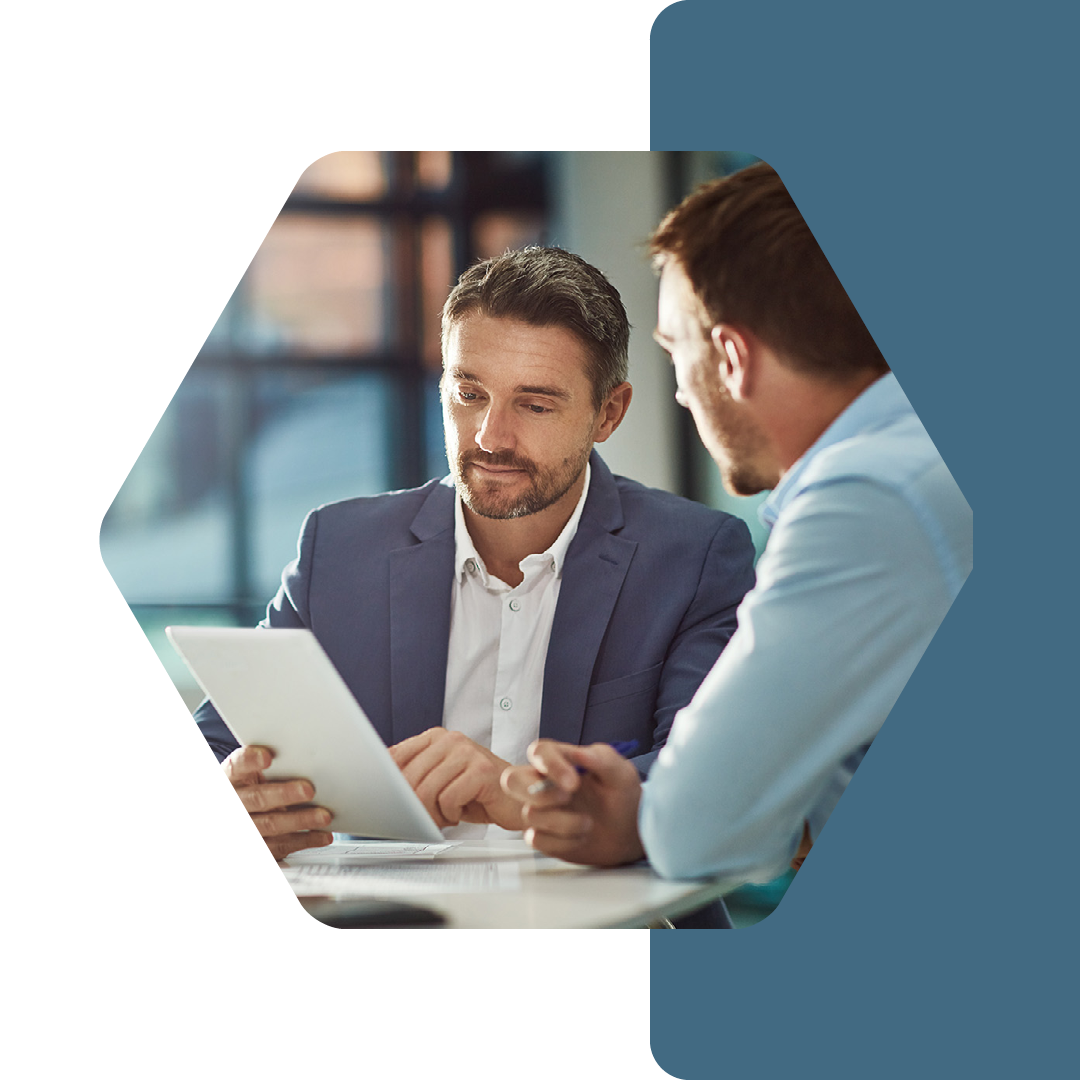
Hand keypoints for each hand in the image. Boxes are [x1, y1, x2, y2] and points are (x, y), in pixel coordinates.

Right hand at [222, 745, 333, 856]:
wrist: (243, 819)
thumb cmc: (258, 787)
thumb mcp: (258, 774)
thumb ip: (277, 765)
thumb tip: (306, 754)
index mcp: (234, 779)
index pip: (237, 767)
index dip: (250, 761)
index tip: (267, 757)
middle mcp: (236, 804)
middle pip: (256, 799)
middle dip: (283, 794)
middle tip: (308, 790)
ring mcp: (246, 828)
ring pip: (270, 825)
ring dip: (300, 820)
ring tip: (323, 816)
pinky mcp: (260, 848)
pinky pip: (282, 845)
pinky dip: (306, 841)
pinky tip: (323, 835)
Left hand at [388, 728, 523, 830]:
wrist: (518, 798)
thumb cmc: (477, 793)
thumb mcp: (440, 781)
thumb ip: (415, 776)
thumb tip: (379, 788)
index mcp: (436, 737)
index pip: (395, 756)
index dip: (387, 784)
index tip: (388, 802)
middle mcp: (451, 739)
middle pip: (409, 777)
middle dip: (412, 806)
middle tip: (425, 818)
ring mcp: (468, 752)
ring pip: (427, 790)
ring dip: (433, 813)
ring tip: (446, 816)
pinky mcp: (481, 770)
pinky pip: (448, 799)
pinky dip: (452, 814)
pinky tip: (462, 813)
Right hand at [500, 740, 645, 866]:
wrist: (630, 833)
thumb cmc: (623, 796)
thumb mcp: (621, 773)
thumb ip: (603, 759)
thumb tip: (580, 752)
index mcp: (561, 760)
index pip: (539, 752)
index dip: (550, 765)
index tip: (573, 782)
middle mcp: (544, 783)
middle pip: (512, 780)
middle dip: (536, 793)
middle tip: (567, 798)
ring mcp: (541, 810)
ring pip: (529, 814)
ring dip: (563, 822)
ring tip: (588, 823)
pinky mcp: (542, 835)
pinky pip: (535, 839)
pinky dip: (561, 841)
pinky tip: (580, 837)